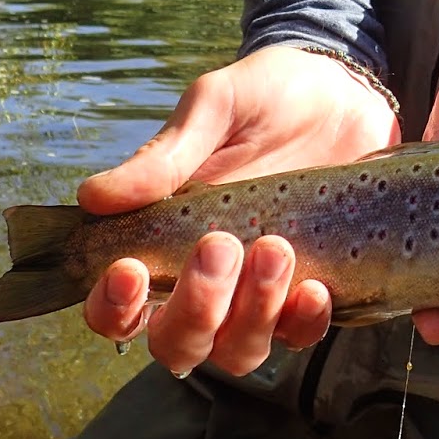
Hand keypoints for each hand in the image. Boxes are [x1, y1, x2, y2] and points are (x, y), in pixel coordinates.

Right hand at [79, 45, 399, 375]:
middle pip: (175, 343)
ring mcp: (261, 292)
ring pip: (236, 350)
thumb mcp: (216, 108)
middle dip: (192, 309)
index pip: (118, 306)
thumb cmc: (268, 96)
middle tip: (219, 245)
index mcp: (163, 240)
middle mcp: (207, 280)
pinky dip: (303, 322)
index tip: (129, 269)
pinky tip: (314, 287)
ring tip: (275, 248)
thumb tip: (92, 197)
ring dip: (250, 314)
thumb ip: (164, 155)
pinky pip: (302, 334)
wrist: (345, 88)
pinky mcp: (316, 289)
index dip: (113, 307)